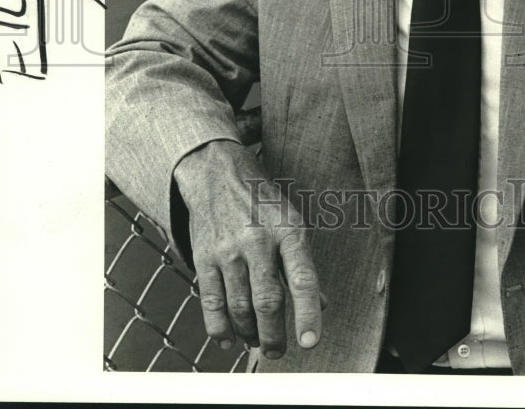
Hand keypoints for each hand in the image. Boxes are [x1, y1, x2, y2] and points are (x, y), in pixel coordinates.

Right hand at [174, 139, 323, 360]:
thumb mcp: (292, 223)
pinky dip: (220, 328)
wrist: (218, 173)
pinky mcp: (203, 257)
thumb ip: (302, 266)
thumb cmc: (262, 202)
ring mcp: (228, 249)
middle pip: (268, 301)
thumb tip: (320, 306)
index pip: (302, 278)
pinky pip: (211, 303)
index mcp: (288, 230)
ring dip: (250, 334)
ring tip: (257, 340)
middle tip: (278, 351)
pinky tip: (228, 338)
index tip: (311, 342)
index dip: (308, 313)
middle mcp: (258, 240)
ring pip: (240, 308)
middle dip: (274, 336)